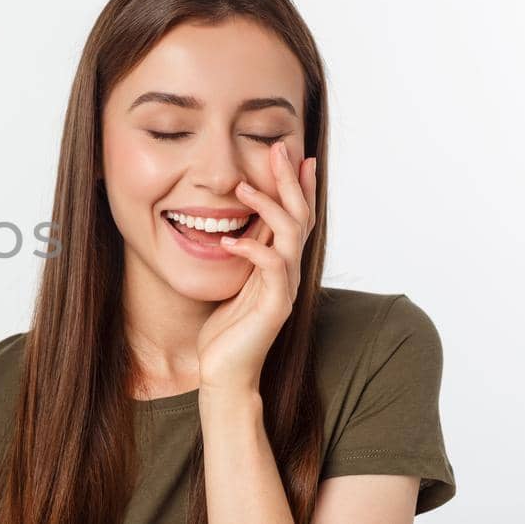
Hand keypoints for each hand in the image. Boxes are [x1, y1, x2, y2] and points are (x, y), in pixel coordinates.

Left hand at [197, 141, 317, 391]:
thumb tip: (232, 223)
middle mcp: (289, 274)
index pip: (297, 216)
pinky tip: (231, 240)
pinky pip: (272, 270)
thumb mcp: (231, 282)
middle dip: (291, 182)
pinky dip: (253, 250)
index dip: (298, 186)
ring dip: (270, 208)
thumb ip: (240, 255)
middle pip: (301, 218)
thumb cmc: (223, 331)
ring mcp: (284, 290)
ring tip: (246, 186)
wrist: (224, 374)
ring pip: (292, 237)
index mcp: (280, 266)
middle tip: (280, 149)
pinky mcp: (274, 308)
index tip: (293, 154)